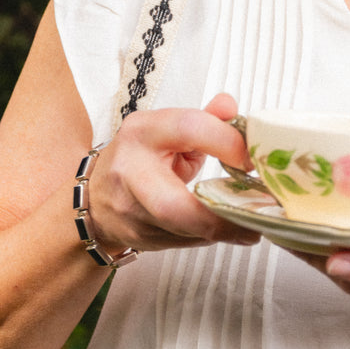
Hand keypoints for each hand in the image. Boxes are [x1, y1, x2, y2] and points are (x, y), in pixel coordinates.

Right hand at [82, 93, 260, 254]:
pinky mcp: (138, 237)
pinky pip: (183, 242)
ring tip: (248, 226)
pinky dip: (208, 236)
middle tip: (254, 219)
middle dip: (218, 218)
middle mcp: (131, 171)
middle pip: (173, 205)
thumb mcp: (167, 130)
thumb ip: (204, 120)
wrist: (96, 199)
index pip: (189, 128)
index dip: (227, 143)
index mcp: (142, 132)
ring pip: (183, 231)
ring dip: (221, 230)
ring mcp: (130, 210)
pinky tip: (224, 230)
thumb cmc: (140, 159)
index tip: (251, 159)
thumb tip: (230, 106)